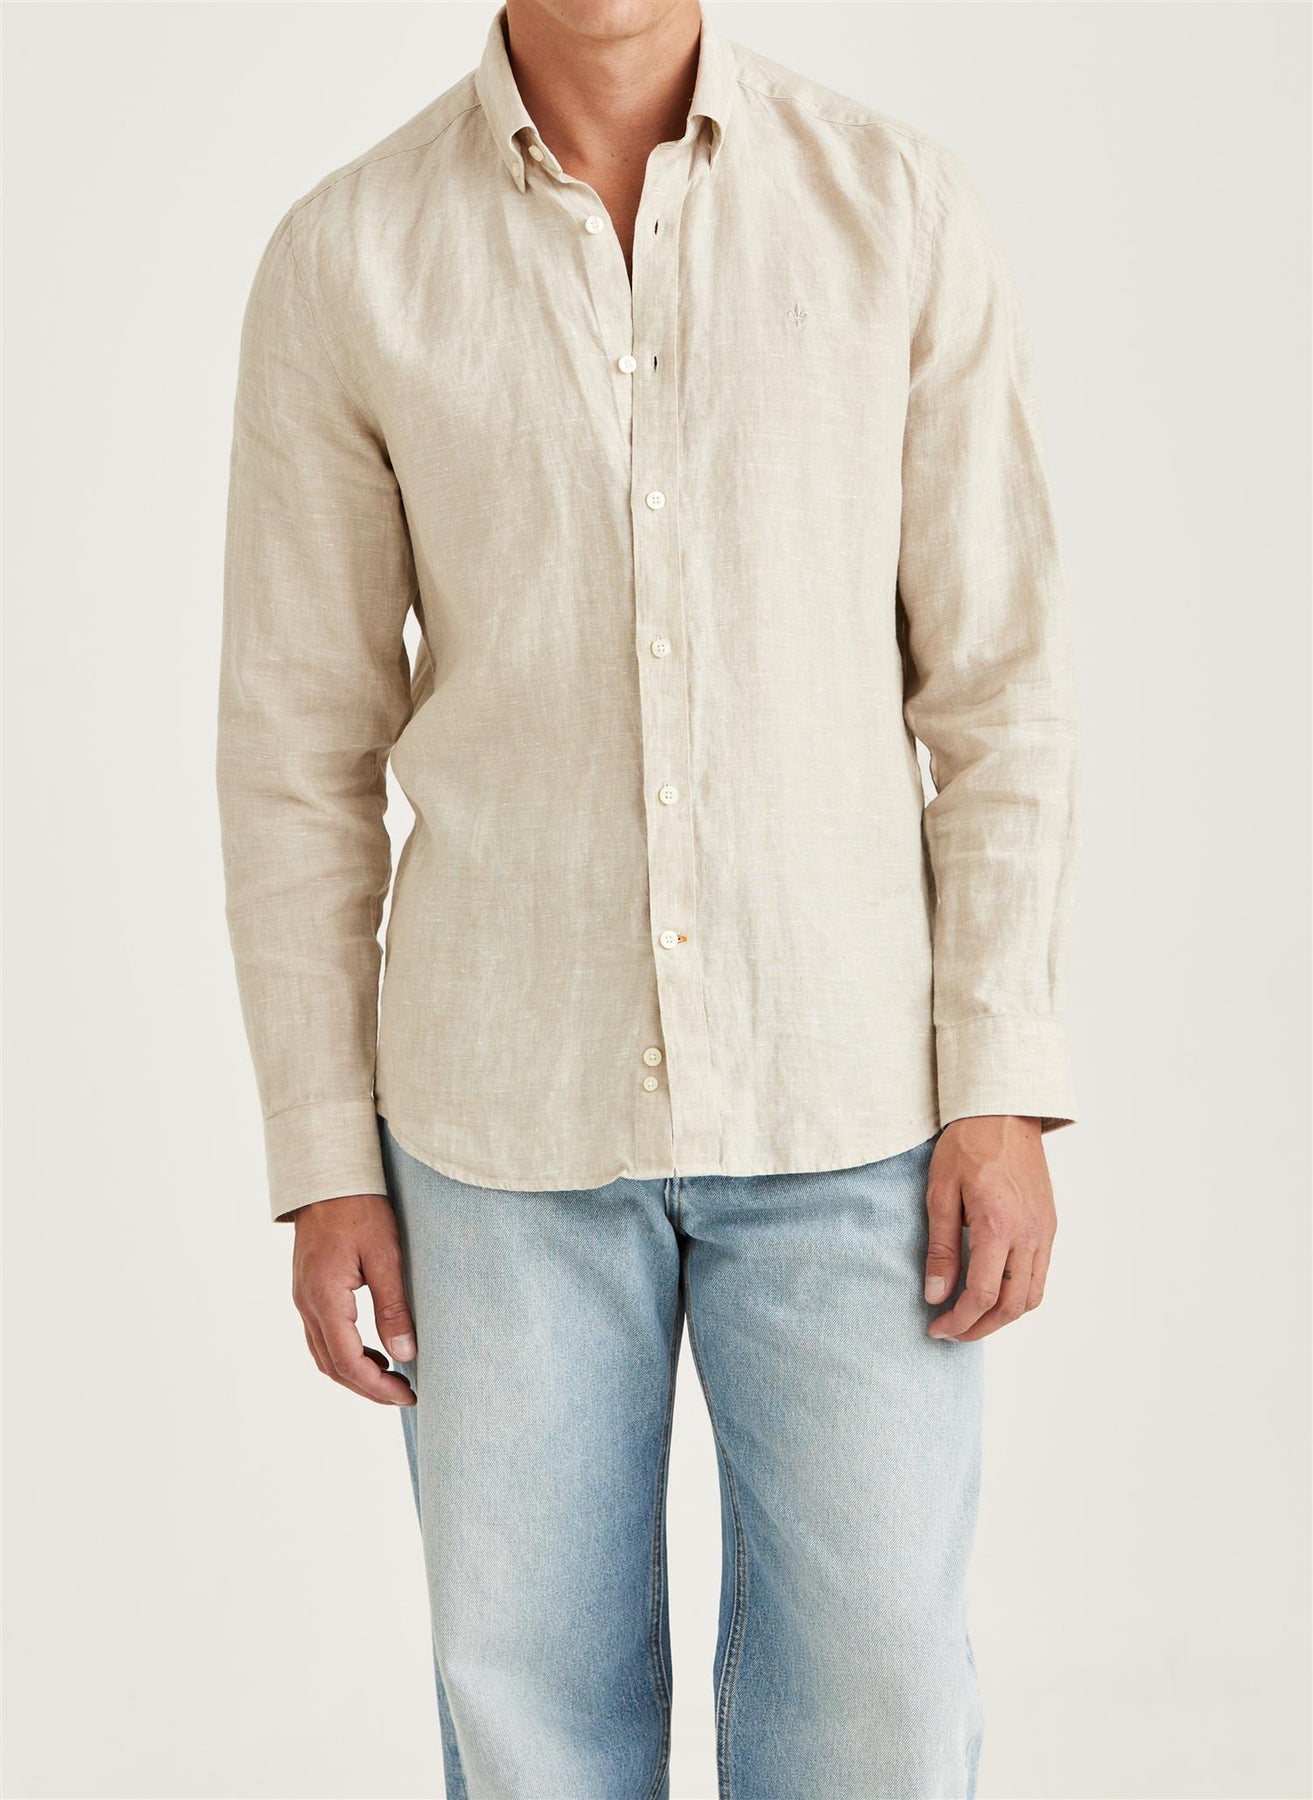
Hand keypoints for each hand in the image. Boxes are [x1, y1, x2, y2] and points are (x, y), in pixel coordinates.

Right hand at [292, 1194, 416, 1404]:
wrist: (327, 1177)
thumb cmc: (360, 1208)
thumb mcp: (385, 1255)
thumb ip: (393, 1307)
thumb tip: (405, 1354)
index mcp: (325, 1298)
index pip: (348, 1362)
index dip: (378, 1386)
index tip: (409, 1394)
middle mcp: (306, 1303)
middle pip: (332, 1366)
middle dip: (368, 1388)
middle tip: (405, 1394)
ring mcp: (303, 1298)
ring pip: (324, 1354)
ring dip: (355, 1374)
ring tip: (392, 1378)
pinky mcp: (308, 1290)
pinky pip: (321, 1336)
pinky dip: (345, 1354)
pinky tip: (372, 1351)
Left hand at [923, 1116, 1055, 1340]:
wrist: (1002, 1112)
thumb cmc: (966, 1147)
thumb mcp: (940, 1194)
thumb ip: (940, 1248)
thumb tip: (936, 1295)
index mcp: (997, 1226)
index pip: (982, 1295)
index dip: (958, 1321)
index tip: (936, 1328)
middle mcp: (1029, 1235)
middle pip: (1011, 1306)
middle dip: (980, 1328)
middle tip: (952, 1332)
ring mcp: (1044, 1232)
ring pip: (1031, 1296)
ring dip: (1002, 1317)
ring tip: (971, 1318)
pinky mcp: (1050, 1226)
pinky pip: (1040, 1276)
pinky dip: (1018, 1296)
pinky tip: (993, 1292)